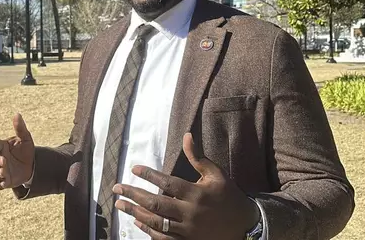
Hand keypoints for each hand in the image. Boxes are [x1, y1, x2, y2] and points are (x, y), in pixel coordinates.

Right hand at [0, 113, 34, 189]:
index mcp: (1, 147)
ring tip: (4, 171)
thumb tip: (17, 114)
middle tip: (3, 160)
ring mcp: (0, 171)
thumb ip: (20, 128)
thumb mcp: (26, 138)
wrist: (32, 166)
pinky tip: (4, 182)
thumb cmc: (25, 150)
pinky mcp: (4, 181)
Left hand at [113, 133, 259, 238]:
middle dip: (133, 195)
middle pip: (156, 204)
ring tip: (120, 204)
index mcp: (196, 193)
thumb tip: (187, 135)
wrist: (247, 226)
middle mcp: (190, 212)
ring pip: (156, 222)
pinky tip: (136, 222)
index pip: (167, 183)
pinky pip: (163, 239)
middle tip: (116, 188)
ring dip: (135, 213)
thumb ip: (198, 157)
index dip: (149, 175)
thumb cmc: (229, 196)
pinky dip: (148, 230)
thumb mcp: (216, 174)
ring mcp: (188, 230)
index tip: (134, 168)